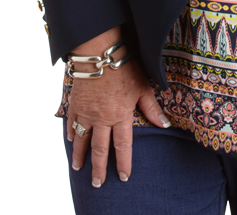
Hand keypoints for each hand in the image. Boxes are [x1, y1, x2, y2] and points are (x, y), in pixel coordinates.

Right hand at [67, 30, 169, 187]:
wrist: (100, 52)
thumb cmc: (124, 66)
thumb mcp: (142, 86)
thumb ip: (151, 108)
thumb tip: (165, 124)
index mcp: (120, 115)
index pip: (122, 146)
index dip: (123, 163)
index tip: (123, 177)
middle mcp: (102, 118)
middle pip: (100, 149)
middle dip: (99, 168)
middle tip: (97, 183)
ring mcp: (86, 112)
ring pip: (83, 140)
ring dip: (81, 155)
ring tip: (79, 168)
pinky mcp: (75, 103)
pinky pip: (72, 122)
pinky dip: (71, 133)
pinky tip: (72, 140)